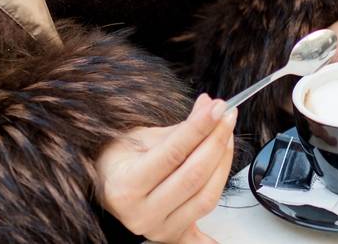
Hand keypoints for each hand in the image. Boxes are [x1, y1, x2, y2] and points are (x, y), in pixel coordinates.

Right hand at [93, 93, 235, 243]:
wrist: (106, 184)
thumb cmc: (121, 160)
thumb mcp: (143, 136)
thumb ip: (182, 126)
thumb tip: (210, 107)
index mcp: (126, 186)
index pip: (174, 153)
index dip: (199, 128)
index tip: (217, 108)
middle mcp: (140, 213)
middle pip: (194, 176)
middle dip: (216, 142)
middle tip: (226, 117)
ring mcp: (157, 228)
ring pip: (206, 198)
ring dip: (223, 163)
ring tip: (227, 137)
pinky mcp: (172, 236)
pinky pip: (201, 234)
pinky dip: (216, 233)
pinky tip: (230, 234)